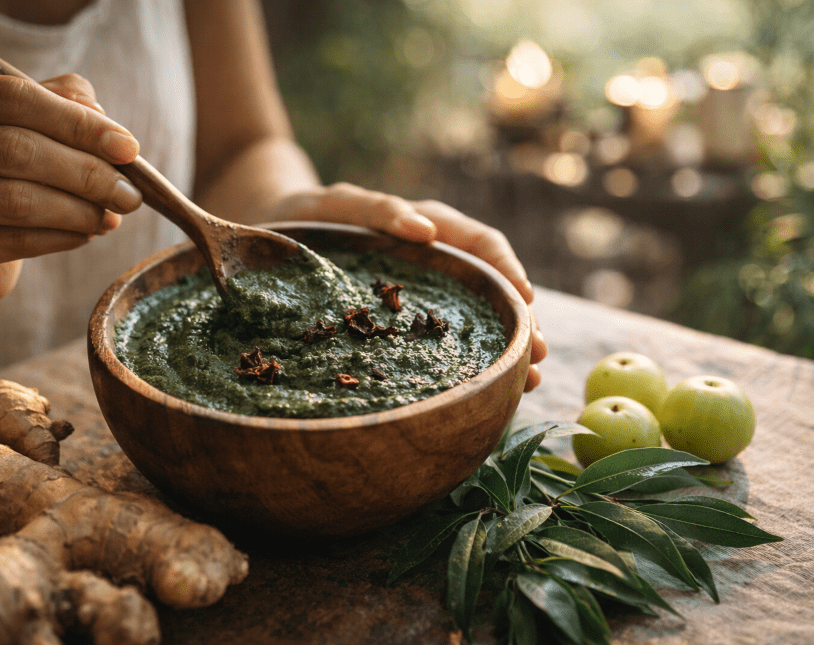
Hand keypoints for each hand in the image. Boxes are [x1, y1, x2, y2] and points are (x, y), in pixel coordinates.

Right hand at [0, 71, 142, 330]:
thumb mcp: (14, 129)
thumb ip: (55, 106)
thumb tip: (99, 114)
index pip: (13, 97)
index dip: (78, 123)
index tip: (128, 149)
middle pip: (15, 150)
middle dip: (87, 174)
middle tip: (129, 195)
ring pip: (15, 200)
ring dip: (78, 212)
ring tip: (109, 218)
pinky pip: (9, 242)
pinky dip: (59, 239)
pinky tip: (82, 235)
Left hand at [271, 183, 546, 390]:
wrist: (276, 231)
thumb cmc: (308, 214)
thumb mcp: (336, 204)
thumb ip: (376, 209)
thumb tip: (425, 230)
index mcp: (426, 227)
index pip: (479, 244)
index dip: (507, 270)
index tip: (525, 300)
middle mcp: (434, 261)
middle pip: (490, 288)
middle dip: (519, 321)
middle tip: (537, 357)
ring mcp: (424, 292)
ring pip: (477, 317)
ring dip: (506, 347)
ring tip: (529, 382)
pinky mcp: (407, 320)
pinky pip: (446, 338)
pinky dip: (471, 361)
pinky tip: (488, 390)